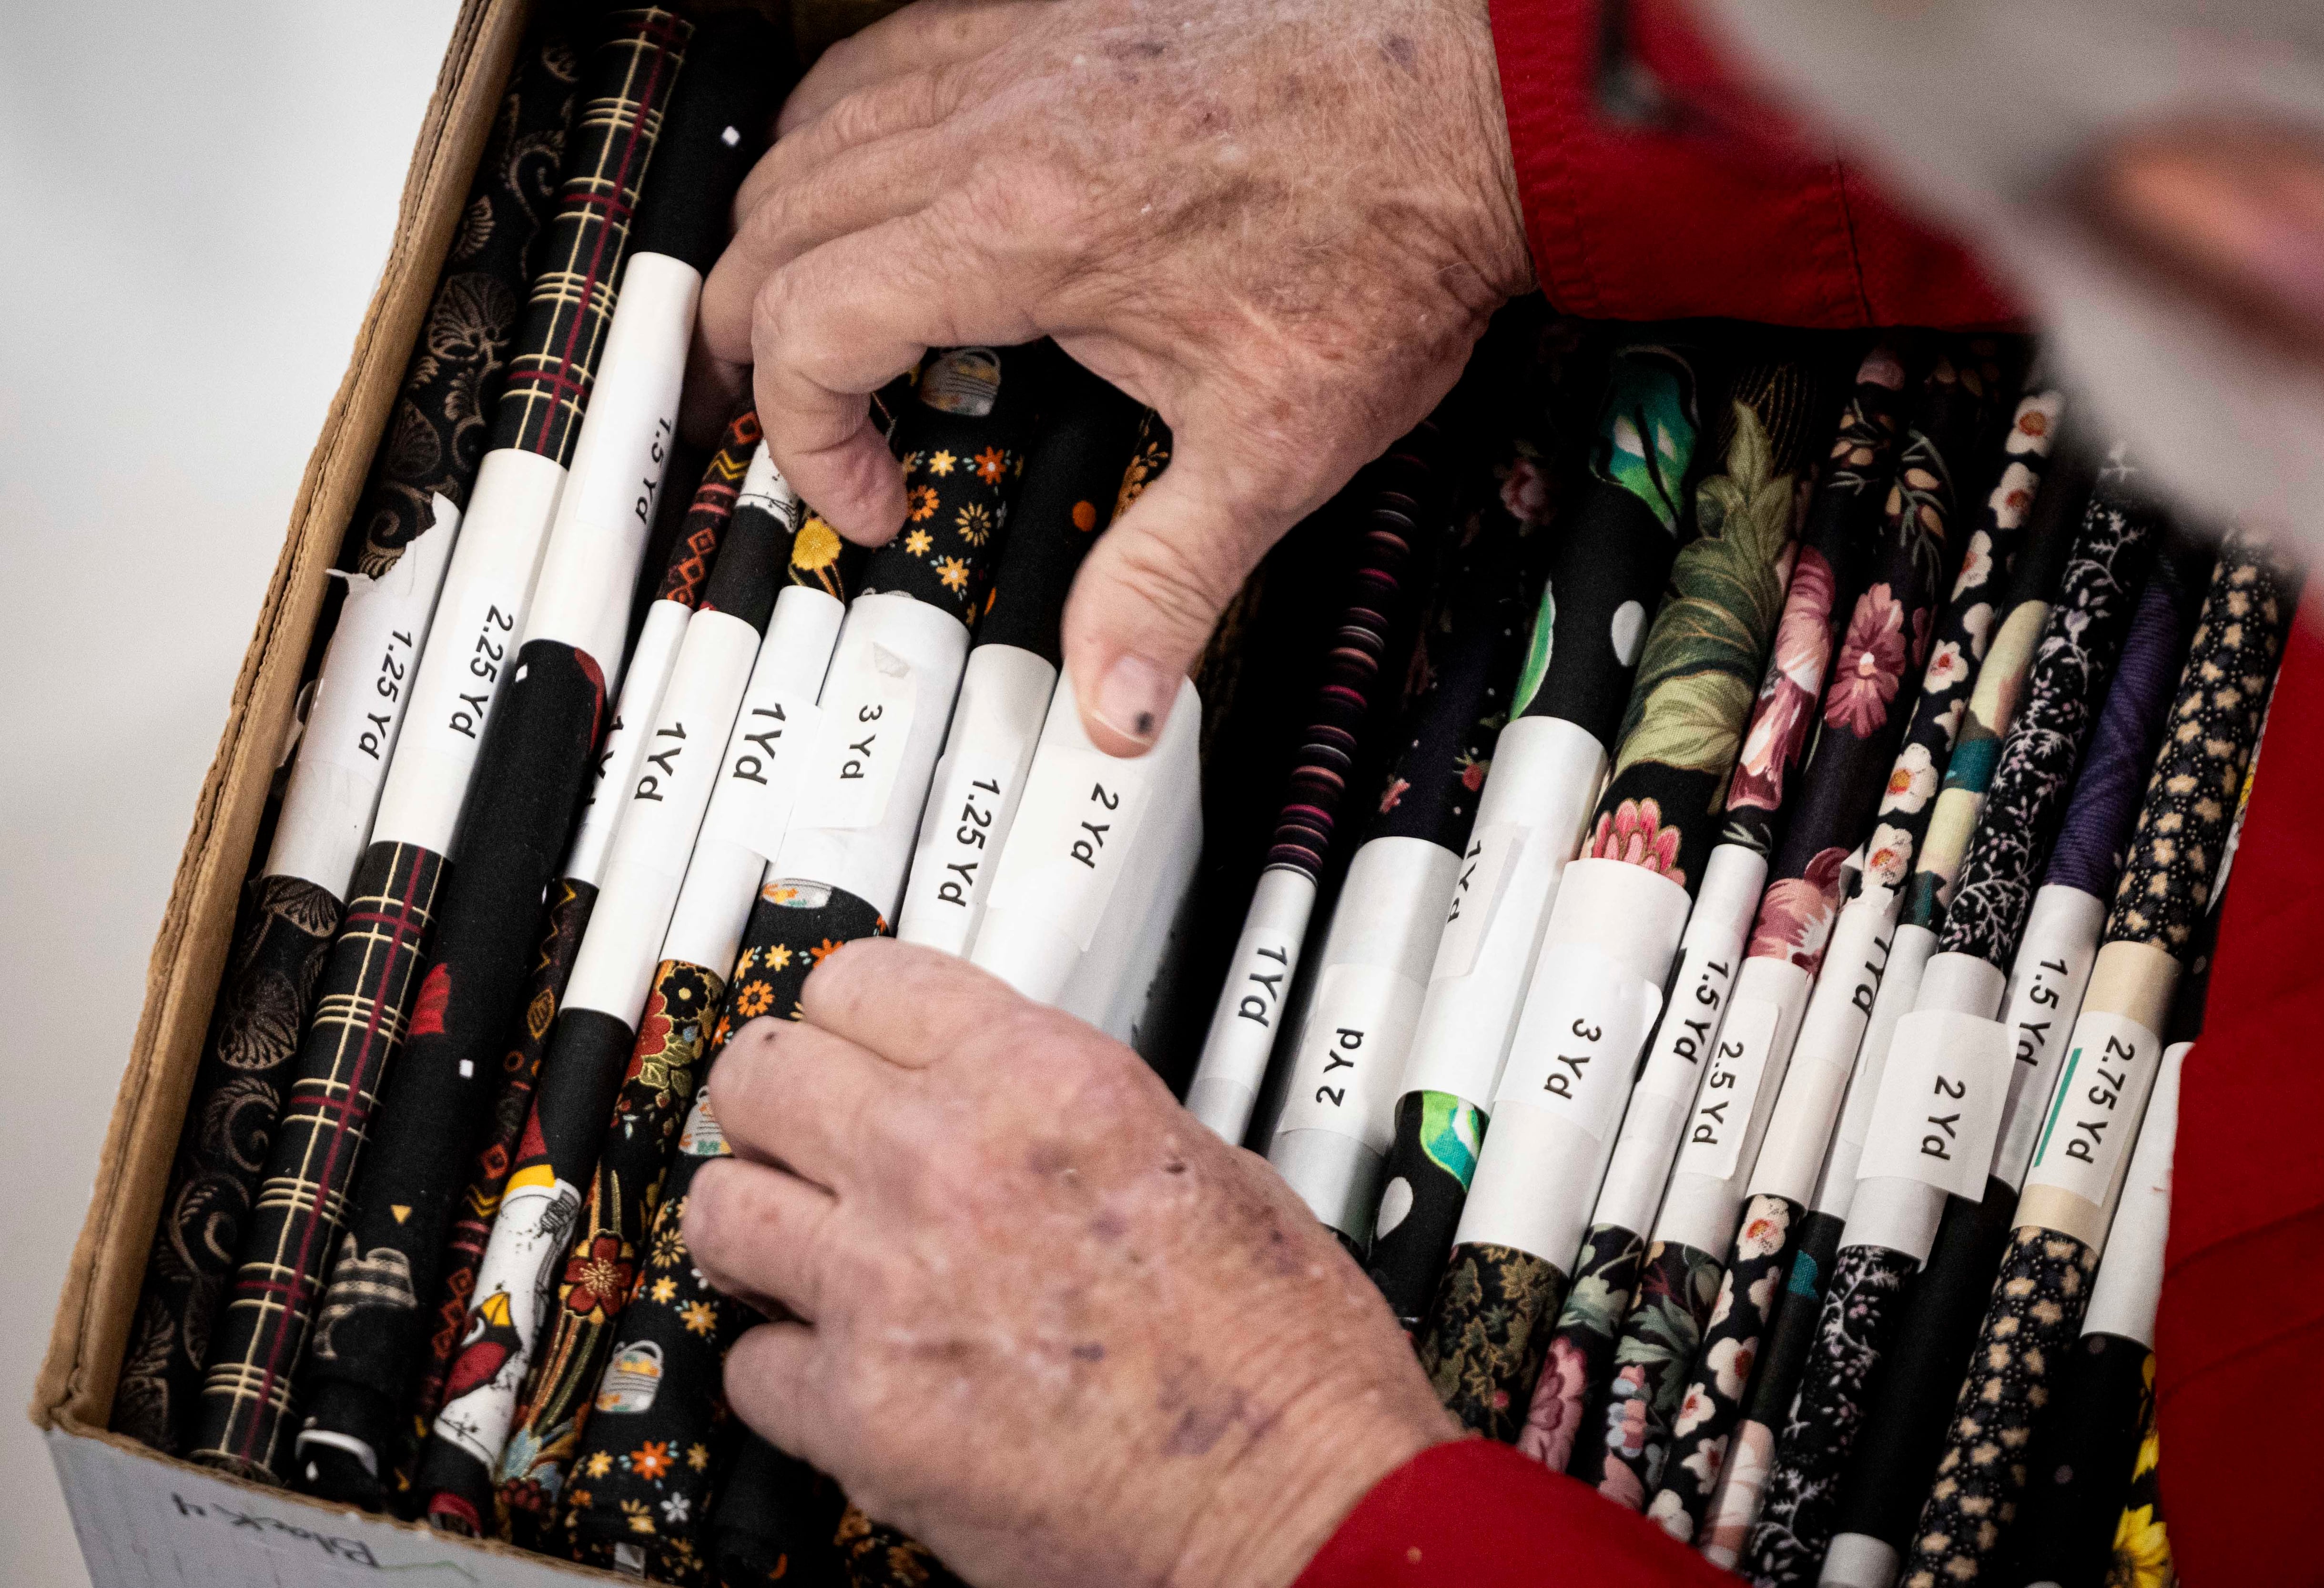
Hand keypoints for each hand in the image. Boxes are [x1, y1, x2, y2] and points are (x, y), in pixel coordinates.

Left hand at [682, 940, 1458, 1587]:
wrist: (1296, 1510)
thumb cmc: (1284, 1365)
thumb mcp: (1210, 1169)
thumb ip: (1083, 1120)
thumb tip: (1017, 1112)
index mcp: (1047, 1083)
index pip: (864, 982)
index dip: (847, 1013)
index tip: (845, 1040)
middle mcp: (949, 1165)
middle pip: (765, 1073)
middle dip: (775, 1105)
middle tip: (799, 1136)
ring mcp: (888, 1290)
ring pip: (720, 1207)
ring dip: (755, 1225)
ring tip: (795, 1251)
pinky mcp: (860, 1416)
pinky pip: (748, 1364)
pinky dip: (783, 1372)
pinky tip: (835, 1374)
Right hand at [704, 0, 1528, 753]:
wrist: (1467, 99)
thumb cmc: (1384, 232)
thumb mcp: (1273, 443)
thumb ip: (1169, 579)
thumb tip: (1116, 699)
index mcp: (1022, 230)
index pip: (811, 325)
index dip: (810, 436)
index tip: (876, 494)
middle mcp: (989, 123)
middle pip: (774, 226)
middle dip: (755, 344)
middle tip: (796, 422)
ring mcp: (1006, 51)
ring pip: (808, 134)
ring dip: (784, 238)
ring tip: (813, 320)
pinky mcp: (1038, 15)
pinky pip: (880, 64)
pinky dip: (846, 140)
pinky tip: (884, 195)